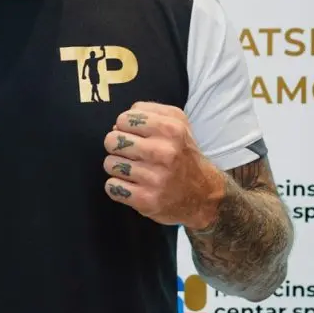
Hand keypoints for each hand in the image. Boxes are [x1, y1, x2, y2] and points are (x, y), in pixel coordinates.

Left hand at [102, 102, 224, 227]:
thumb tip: (117, 126)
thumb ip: (147, 112)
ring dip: (118, 168)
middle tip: (132, 155)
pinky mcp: (146, 200)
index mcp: (171, 129)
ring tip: (135, 171)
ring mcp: (155, 178)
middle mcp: (164, 152)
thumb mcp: (177, 122)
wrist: (204, 194)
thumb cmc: (183, 154)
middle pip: (112, 141)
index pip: (123, 119)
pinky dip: (118, 187)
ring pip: (109, 164)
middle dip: (118, 147)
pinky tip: (132, 186)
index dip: (125, 127)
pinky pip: (111, 187)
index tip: (135, 136)